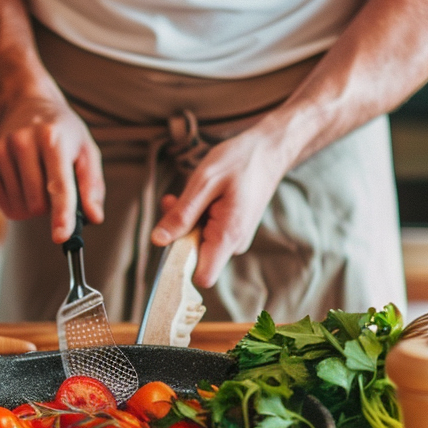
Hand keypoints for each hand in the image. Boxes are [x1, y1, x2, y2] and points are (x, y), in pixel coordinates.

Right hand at [0, 95, 104, 242]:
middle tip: (53, 185)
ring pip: (20, 208)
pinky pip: (4, 205)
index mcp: (52, 138)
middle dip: (50, 207)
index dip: (61, 214)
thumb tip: (94, 217)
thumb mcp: (86, 150)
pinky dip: (17, 202)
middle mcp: (22, 142)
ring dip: (34, 205)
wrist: (26, 103)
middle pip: (38, 203)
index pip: (58, 185)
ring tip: (38, 179)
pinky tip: (22, 181)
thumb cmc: (62, 131)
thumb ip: (92, 185)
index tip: (61, 236)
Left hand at [151, 127, 290, 287]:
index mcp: (228, 236)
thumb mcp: (204, 182)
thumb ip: (182, 215)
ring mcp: (233, 239)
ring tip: (191, 193)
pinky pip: (205, 232)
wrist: (269, 150)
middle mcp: (233, 244)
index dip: (180, 266)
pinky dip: (196, 216)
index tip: (165, 243)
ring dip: (186, 220)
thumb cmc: (240, 161)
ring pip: (196, 242)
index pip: (203, 276)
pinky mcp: (230, 232)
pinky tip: (199, 196)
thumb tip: (158, 241)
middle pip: (193, 256)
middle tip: (174, 201)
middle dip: (178, 231)